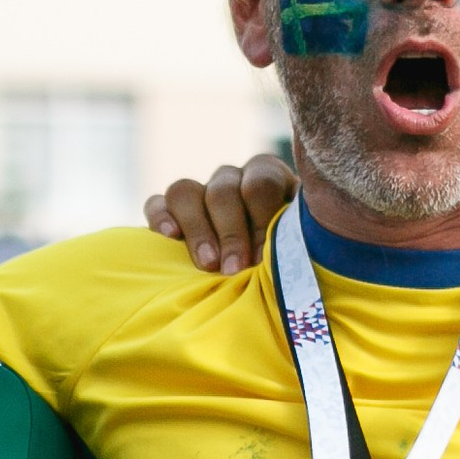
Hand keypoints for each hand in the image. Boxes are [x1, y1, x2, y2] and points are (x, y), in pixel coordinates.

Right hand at [143, 153, 298, 273]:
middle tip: (235, 268)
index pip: (260, 183)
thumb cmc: (291, 262)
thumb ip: (299, 238)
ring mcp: (199, 193)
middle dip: (230, 232)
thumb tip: (295, 246)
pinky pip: (157, 203)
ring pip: (186, 191)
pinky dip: (161, 218)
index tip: (264, 257)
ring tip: (208, 265)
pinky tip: (170, 238)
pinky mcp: (169, 211)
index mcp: (268, 179)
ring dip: (197, 229)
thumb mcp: (303, 245)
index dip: (261, 219)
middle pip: (223, 189)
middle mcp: (232, 180)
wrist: (268, 279)